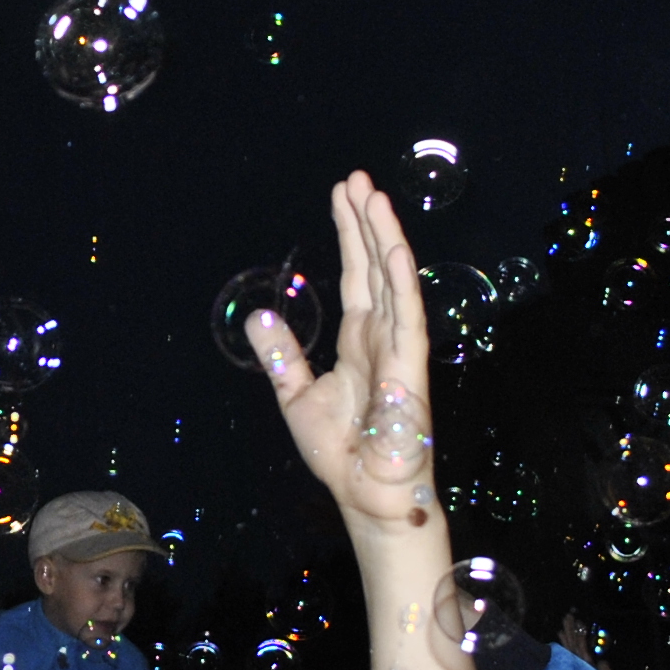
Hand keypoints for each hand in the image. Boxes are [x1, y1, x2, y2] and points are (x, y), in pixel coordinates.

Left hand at [246, 174, 438, 534]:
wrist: (363, 490)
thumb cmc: (339, 452)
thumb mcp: (296, 395)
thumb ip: (282, 356)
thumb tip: (259, 317)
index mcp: (358, 339)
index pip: (358, 275)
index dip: (351, 234)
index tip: (344, 195)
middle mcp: (382, 334)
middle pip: (375, 265)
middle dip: (367, 221)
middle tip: (358, 178)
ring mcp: (399, 344)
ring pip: (393, 277)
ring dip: (384, 235)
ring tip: (373, 194)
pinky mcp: (409, 363)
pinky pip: (407, 312)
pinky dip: (402, 277)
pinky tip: (394, 245)